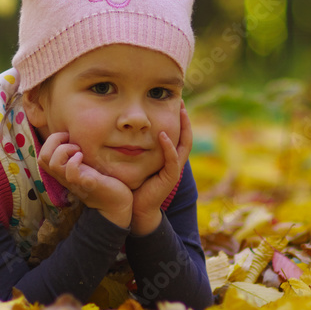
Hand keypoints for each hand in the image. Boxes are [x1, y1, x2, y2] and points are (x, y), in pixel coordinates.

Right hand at [37, 132, 132, 227]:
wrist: (116, 203)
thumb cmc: (102, 180)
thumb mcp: (85, 165)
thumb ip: (75, 155)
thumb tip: (73, 136)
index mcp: (62, 171)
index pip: (41, 155)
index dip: (51, 141)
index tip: (69, 136)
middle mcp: (64, 177)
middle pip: (42, 157)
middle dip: (55, 140)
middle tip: (72, 140)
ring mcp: (74, 182)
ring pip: (53, 164)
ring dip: (65, 150)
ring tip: (78, 150)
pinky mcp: (87, 184)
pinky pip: (71, 173)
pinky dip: (75, 161)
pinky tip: (83, 157)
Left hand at [130, 102, 192, 235]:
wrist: (136, 208)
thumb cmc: (134, 183)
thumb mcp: (136, 159)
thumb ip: (135, 145)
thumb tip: (124, 127)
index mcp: (168, 157)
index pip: (178, 134)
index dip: (179, 119)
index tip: (175, 102)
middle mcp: (175, 162)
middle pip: (186, 136)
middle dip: (184, 119)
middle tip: (181, 101)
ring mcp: (174, 170)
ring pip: (184, 145)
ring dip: (183, 128)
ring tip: (181, 111)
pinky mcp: (169, 178)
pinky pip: (172, 160)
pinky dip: (169, 147)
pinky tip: (162, 135)